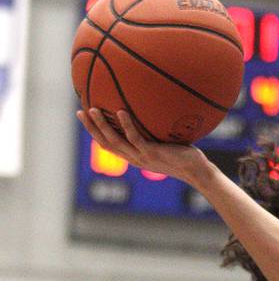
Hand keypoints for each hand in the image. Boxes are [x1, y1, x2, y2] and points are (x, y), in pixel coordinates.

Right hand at [76, 108, 210, 186]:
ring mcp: (142, 156)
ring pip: (116, 141)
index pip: (108, 145)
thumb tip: (153, 112)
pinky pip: (136, 138)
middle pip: (105, 143)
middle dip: (91, 128)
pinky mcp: (153, 153)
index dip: (94, 133)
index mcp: (133, 156)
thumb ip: (155, 133)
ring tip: (93, 110)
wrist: (196, 171)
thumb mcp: (164, 144)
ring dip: (102, 126)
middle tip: (80, 112)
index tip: (85, 118)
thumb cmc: (183, 155)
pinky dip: (127, 125)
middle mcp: (134, 158)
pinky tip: (122, 111)